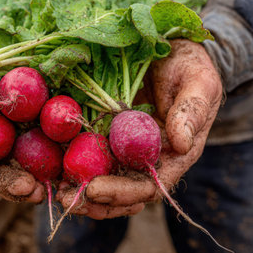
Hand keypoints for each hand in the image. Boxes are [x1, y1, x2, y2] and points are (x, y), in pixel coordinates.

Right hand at [0, 49, 44, 202]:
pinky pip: (50, 162)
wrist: (38, 37)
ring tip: (42, 191)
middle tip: (25, 188)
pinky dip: (52, 175)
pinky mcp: (50, 140)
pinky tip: (60, 182)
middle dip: (7, 185)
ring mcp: (23, 142)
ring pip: (23, 174)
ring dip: (29, 187)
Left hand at [56, 39, 222, 218]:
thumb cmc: (190, 68)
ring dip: (79, 189)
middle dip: (94, 201)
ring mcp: (123, 146)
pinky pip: (88, 152)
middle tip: (66, 201)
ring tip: (56, 191)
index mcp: (172, 155)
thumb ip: (191, 112)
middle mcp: (145, 157)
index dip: (122, 193)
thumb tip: (182, 144)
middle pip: (120, 191)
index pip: (147, 186)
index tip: (94, 189)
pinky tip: (53, 168)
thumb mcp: (199, 83)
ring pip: (102, 178)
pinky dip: (72, 163)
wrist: (172, 51)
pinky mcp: (105, 132)